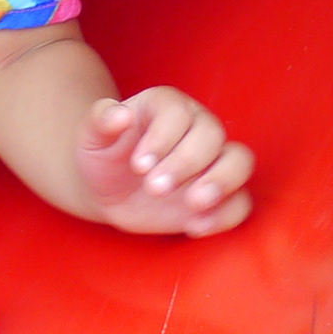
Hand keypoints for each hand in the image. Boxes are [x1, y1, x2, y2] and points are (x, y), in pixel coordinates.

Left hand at [75, 87, 254, 235]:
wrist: (109, 190)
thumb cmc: (103, 156)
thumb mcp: (92, 138)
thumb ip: (100, 122)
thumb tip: (119, 115)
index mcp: (166, 106)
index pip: (177, 111)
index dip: (162, 138)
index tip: (139, 165)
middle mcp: (196, 128)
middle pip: (212, 134)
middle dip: (185, 163)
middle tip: (154, 189)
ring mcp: (212, 162)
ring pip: (240, 161)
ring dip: (221, 182)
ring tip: (192, 203)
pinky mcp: (219, 196)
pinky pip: (240, 201)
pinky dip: (224, 215)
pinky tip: (193, 227)